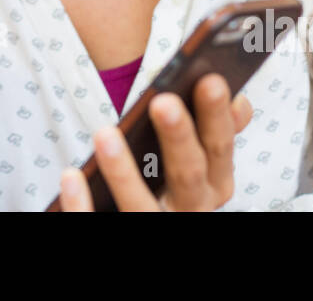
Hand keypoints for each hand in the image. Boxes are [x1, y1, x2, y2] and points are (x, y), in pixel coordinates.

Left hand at [58, 74, 253, 211]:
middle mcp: (191, 211)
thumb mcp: (200, 162)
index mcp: (214, 184)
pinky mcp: (120, 234)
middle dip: (178, 138)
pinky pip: (97, 223)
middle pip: (187, 176)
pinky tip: (71, 175)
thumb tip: (240, 102)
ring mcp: (155, 226)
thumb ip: (215, 132)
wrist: (141, 219)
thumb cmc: (169, 181)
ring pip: (141, 207)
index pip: (219, 148)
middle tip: (162, 101)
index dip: (216, 117)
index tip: (210, 79)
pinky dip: (83, 204)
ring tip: (105, 133)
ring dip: (124, 173)